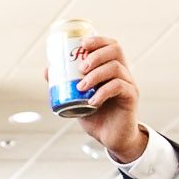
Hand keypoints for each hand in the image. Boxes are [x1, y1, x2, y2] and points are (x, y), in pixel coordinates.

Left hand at [70, 34, 147, 163]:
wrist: (111, 138)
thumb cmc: (97, 117)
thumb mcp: (77, 99)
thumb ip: (66, 85)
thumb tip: (48, 70)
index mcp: (111, 69)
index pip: (110, 45)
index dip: (98, 40)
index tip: (82, 43)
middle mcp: (123, 72)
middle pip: (115, 50)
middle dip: (96, 55)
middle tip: (80, 68)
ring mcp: (128, 84)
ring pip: (116, 68)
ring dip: (96, 75)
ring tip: (81, 87)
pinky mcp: (131, 97)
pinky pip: (119, 87)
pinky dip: (103, 92)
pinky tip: (92, 101)